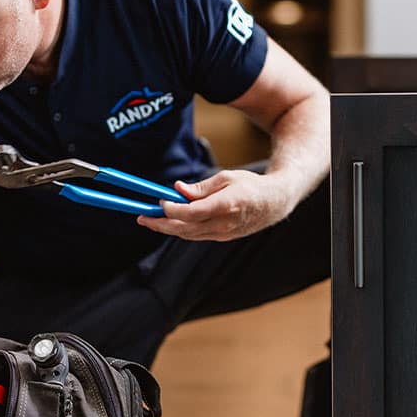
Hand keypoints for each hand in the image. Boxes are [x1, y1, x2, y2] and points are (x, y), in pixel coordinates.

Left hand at [136, 169, 294, 241]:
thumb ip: (201, 187)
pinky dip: (181, 230)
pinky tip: (169, 222)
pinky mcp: (223, 238)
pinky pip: (196, 236)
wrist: (274, 203)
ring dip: (167, 229)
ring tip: (149, 220)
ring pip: (188, 235)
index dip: (172, 210)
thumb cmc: (250, 185)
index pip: (192, 213)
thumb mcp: (226, 178)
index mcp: (226, 206)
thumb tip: (178, 189)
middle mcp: (224, 224)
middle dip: (160, 224)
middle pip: (185, 229)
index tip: (159, 202)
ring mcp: (224, 234)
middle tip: (141, 218)